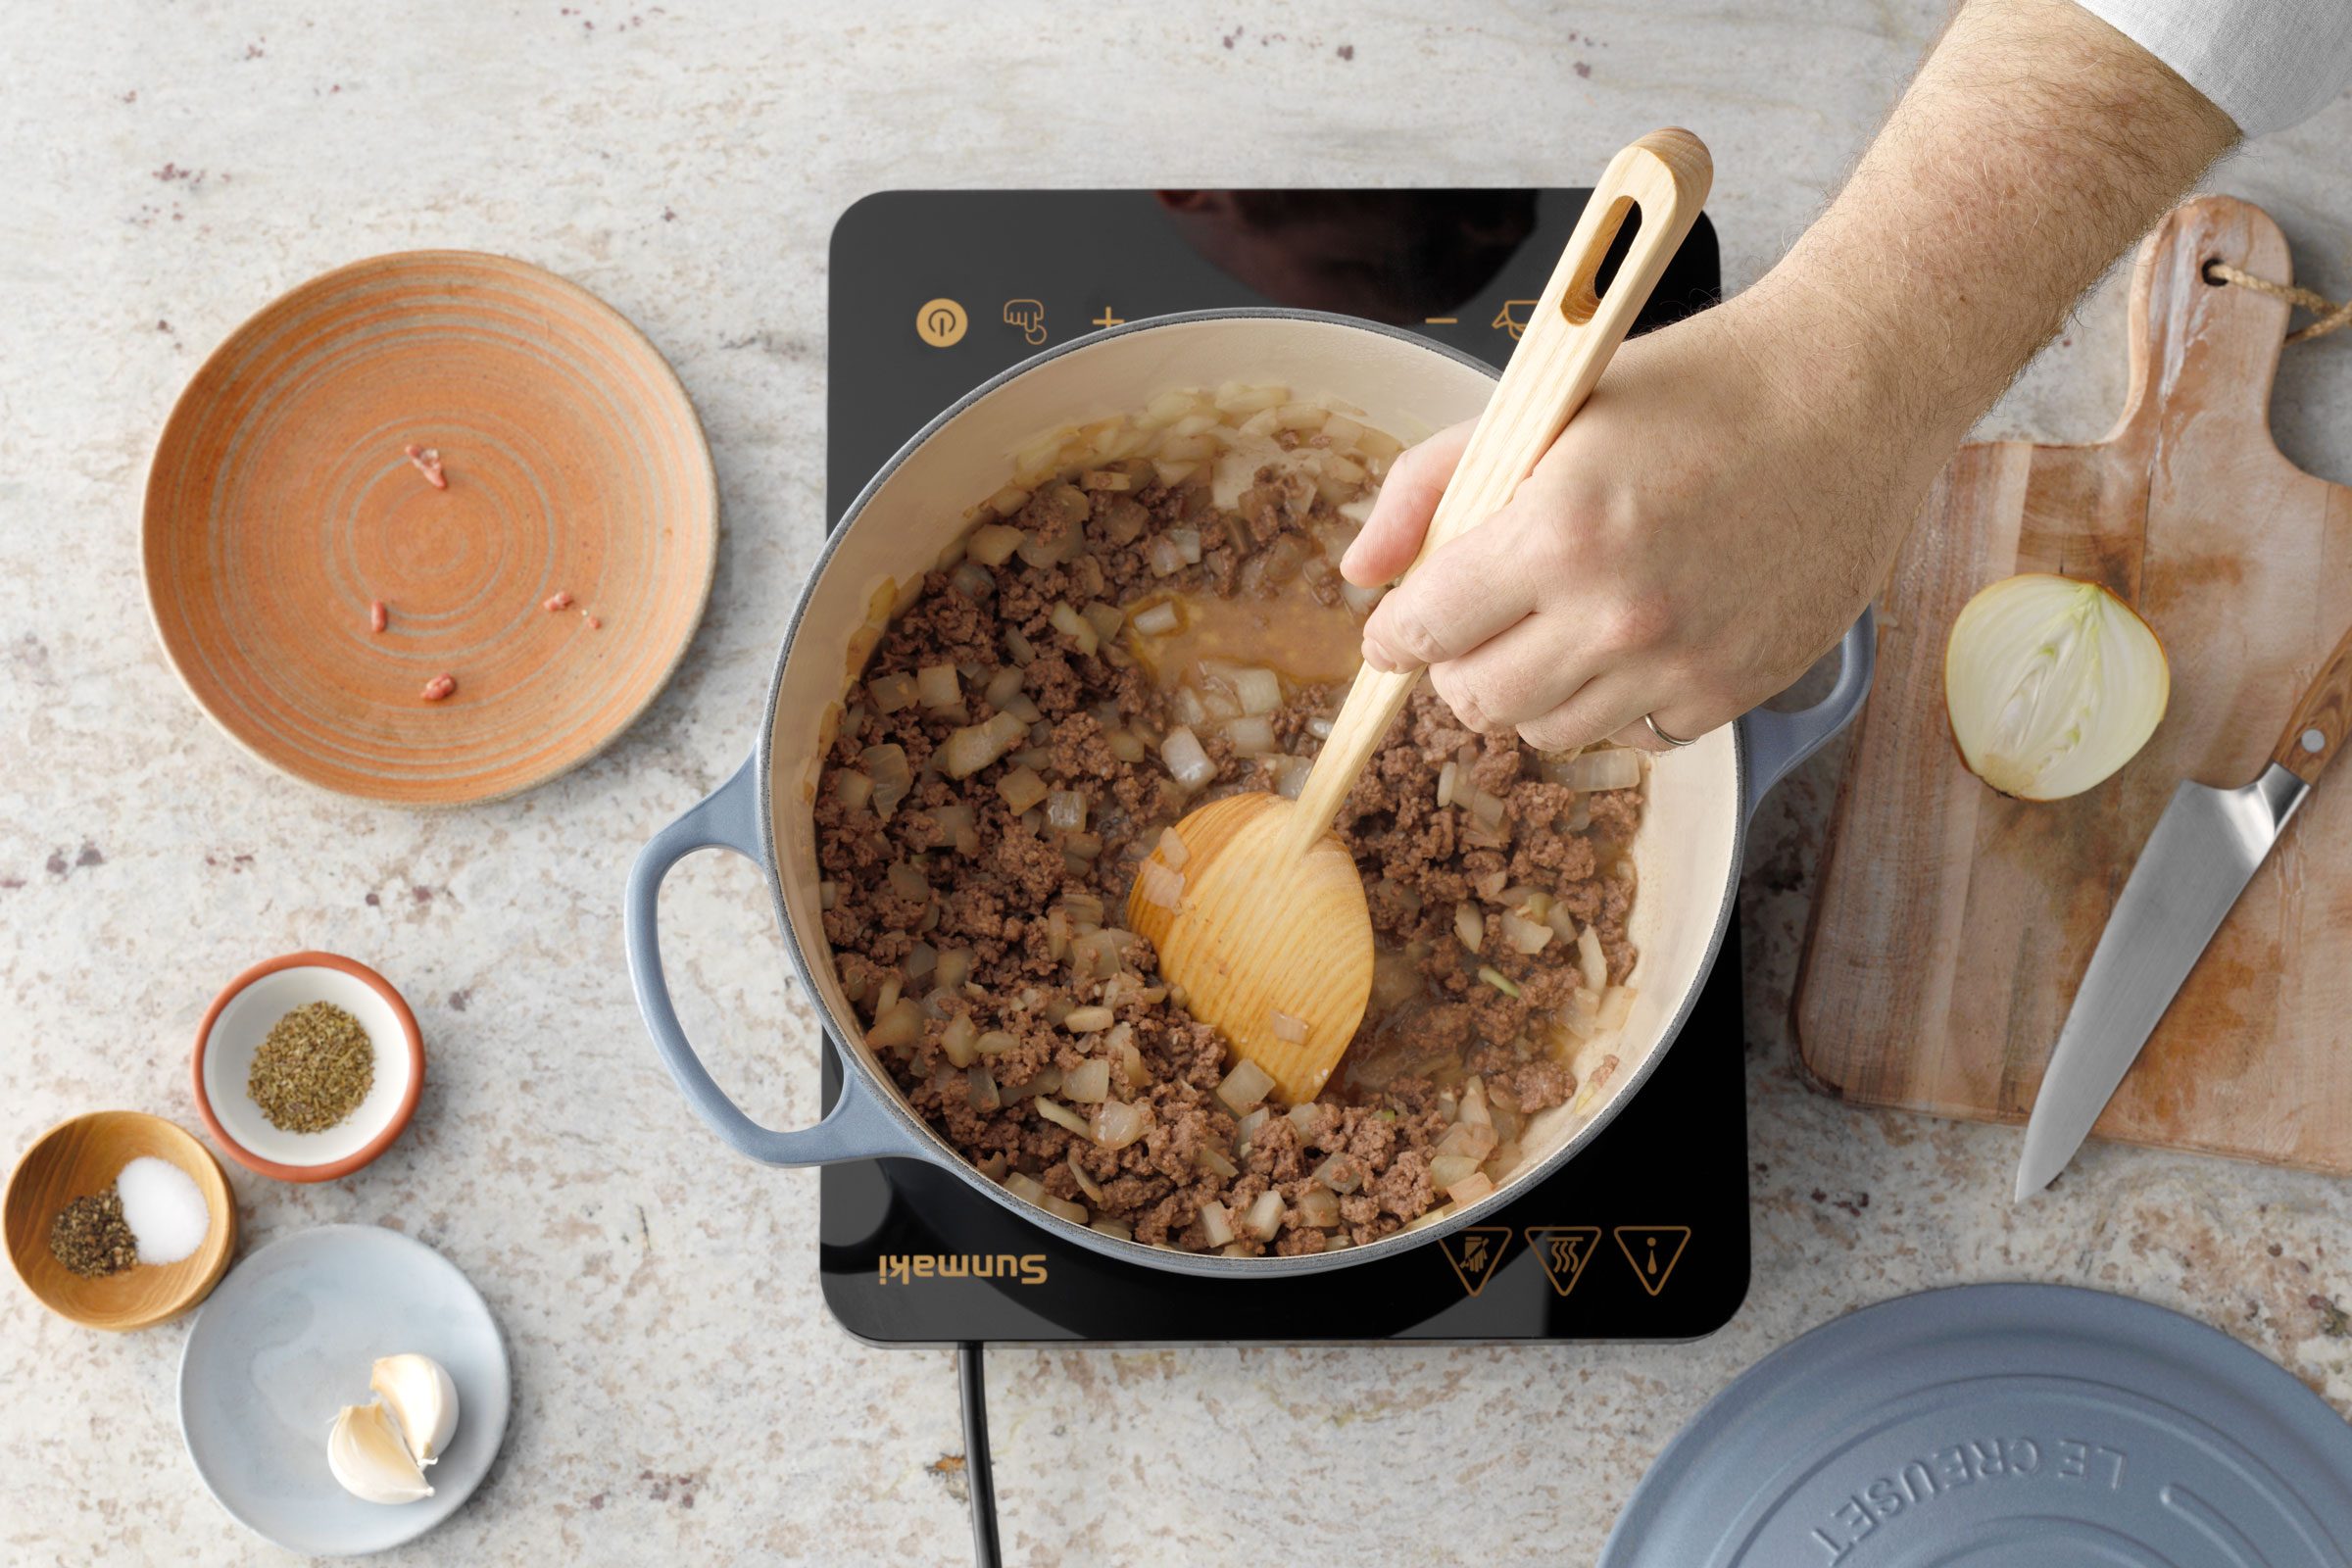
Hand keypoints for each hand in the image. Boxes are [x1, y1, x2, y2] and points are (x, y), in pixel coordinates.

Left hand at [1339, 289, 1934, 752]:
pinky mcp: (1733, 692)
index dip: (1396, 633)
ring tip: (1560, 623)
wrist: (1849, 394)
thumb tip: (1358, 569)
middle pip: (1475, 702)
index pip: (1425, 632)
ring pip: (1547, 734)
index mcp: (1557, 533)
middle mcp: (1617, 614)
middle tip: (1480, 621)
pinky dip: (1613, 704)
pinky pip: (1631, 738)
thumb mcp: (1543, 410)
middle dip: (1458, 665)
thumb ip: (1431, 485)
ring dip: (1532, 689)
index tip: (1399, 627)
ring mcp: (1680, 664)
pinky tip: (1634, 639)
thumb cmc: (1692, 389)